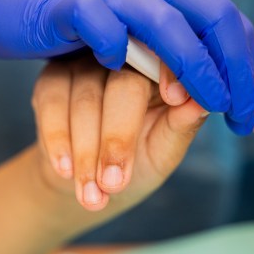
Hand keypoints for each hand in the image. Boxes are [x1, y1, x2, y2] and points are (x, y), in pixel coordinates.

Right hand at [32, 54, 207, 211]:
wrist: (86, 181)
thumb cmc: (134, 163)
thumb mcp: (163, 151)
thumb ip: (180, 127)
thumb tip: (202, 102)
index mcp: (158, 70)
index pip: (166, 60)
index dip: (170, 75)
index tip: (174, 101)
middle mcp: (120, 58)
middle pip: (122, 85)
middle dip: (117, 140)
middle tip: (114, 184)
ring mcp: (83, 65)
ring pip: (85, 100)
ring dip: (86, 152)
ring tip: (91, 195)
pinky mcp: (51, 79)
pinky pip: (51, 102)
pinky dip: (58, 140)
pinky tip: (65, 170)